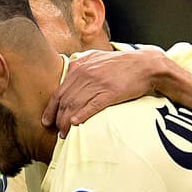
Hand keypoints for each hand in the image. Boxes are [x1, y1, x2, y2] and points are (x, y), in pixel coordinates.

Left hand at [43, 48, 168, 136]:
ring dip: (67, 122)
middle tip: (57, 132)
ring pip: (75, 105)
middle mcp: (85, 73)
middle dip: (58, 119)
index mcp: (80, 66)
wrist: (145, 65)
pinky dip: (81, 116)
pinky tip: (75, 124)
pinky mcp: (110, 92)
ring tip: (65, 134)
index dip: (50, 109)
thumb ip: (81, 63)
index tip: (46, 121)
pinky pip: (91, 106)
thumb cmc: (122, 64)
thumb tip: (69, 70)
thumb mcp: (97, 57)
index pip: (59, 91)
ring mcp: (97, 83)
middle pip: (65, 100)